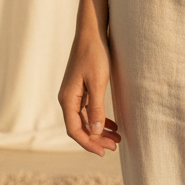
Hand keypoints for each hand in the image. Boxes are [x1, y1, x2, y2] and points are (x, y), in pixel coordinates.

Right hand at [58, 24, 120, 155]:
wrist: (92, 33)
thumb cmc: (95, 55)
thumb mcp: (98, 82)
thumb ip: (96, 108)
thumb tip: (95, 132)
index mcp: (68, 99)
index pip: (75, 130)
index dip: (88, 143)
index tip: (103, 152)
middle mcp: (68, 99)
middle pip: (80, 127)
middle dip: (96, 139)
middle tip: (115, 147)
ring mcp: (74, 94)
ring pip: (86, 119)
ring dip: (99, 130)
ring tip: (117, 139)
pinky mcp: (81, 88)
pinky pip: (88, 110)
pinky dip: (99, 119)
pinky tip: (112, 124)